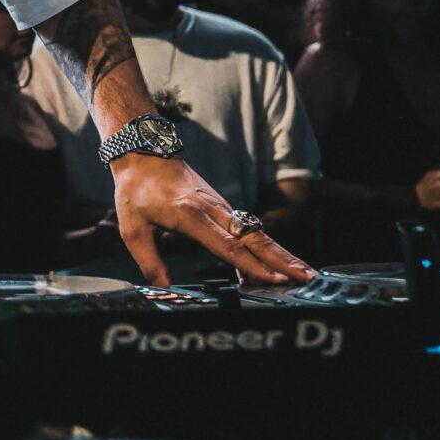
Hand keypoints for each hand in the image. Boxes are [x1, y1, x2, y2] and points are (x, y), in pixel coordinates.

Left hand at [111, 155, 312, 285]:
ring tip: (303, 275)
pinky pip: (248, 230)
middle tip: (307, 277)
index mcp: (191, 215)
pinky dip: (264, 248)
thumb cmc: (136, 189)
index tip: (274, 279)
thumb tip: (165, 287)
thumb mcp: (132, 227)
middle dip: (283, 260)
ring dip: (280, 255)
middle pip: (254, 239)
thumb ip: (150, 261)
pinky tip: (271, 268)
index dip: (252, 265)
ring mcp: (221, 207)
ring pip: (257, 234)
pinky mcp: (223, 207)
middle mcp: (213, 210)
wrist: (144, 152)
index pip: (227, 245)